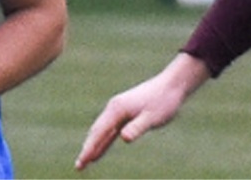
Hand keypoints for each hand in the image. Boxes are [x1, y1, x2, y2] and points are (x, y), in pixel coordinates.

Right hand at [75, 54, 208, 170]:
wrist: (171, 85)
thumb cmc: (163, 101)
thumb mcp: (152, 117)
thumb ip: (137, 127)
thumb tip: (123, 138)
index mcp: (117, 109)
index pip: (99, 132)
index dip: (89, 148)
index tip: (82, 161)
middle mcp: (113, 109)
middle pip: (96, 132)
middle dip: (87, 149)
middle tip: (79, 166)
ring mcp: (118, 111)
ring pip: (101, 131)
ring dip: (93, 145)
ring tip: (85, 160)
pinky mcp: (124, 113)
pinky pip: (110, 130)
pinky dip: (103, 141)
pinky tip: (100, 150)